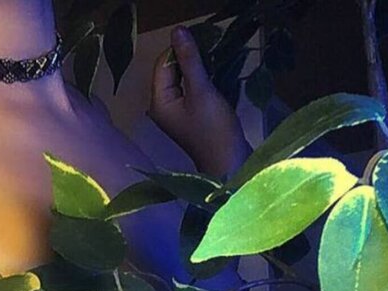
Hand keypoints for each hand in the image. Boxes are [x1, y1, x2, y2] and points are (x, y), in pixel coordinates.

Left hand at [149, 26, 251, 177]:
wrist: (230, 163)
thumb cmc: (214, 130)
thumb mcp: (202, 90)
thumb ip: (189, 60)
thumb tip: (177, 31)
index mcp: (158, 101)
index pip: (163, 63)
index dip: (180, 49)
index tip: (202, 41)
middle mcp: (161, 106)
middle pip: (169, 70)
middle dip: (187, 58)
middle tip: (210, 49)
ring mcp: (174, 112)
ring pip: (180, 79)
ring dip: (195, 68)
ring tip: (213, 61)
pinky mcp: (188, 115)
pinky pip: (189, 89)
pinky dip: (199, 79)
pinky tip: (212, 76)